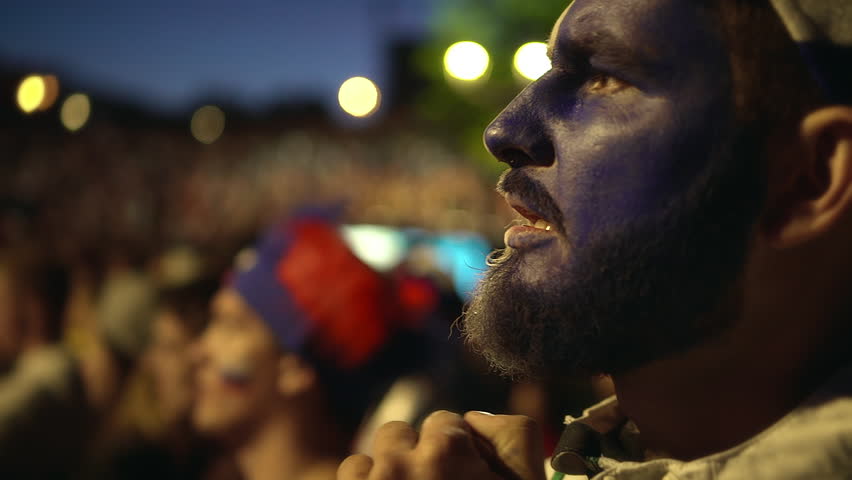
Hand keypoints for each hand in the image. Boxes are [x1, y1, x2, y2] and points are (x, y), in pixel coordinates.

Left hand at [337, 410, 545, 479]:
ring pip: (365, 459)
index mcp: (446, 451)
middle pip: (398, 434)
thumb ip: (514, 436)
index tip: (463, 479)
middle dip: (413, 458)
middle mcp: (399, 463)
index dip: (455, 452)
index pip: (443, 424)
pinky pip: (347, 478)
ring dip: (381, 476)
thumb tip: (476, 416)